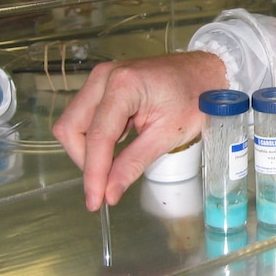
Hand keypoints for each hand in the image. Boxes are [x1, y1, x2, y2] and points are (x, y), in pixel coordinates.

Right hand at [52, 52, 226, 210]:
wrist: (204, 73)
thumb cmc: (194, 100)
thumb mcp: (167, 135)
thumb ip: (133, 164)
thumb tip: (109, 193)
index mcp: (124, 85)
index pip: (98, 137)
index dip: (93, 173)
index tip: (94, 201)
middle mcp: (105, 77)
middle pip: (71, 128)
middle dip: (85, 159)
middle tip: (105, 182)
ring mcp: (101, 77)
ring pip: (73, 122)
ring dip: (87, 148)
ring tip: (114, 161)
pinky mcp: (102, 83)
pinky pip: (84, 115)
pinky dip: (94, 136)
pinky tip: (117, 144)